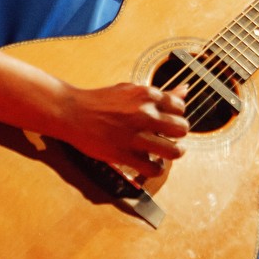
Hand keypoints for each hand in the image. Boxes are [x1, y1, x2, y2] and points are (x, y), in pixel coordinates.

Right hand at [62, 81, 188, 177]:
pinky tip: (151, 164)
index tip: (169, 120)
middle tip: (171, 137)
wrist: (73, 112)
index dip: (177, 115)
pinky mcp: (124, 155)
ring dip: (174, 154)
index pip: (180, 107)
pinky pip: (153, 169)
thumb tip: (185, 90)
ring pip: (174, 151)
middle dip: (179, 134)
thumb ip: (160, 93)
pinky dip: (156, 169)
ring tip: (168, 153)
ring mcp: (135, 135)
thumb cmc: (102, 101)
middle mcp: (145, 114)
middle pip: (182, 128)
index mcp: (147, 95)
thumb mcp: (132, 89)